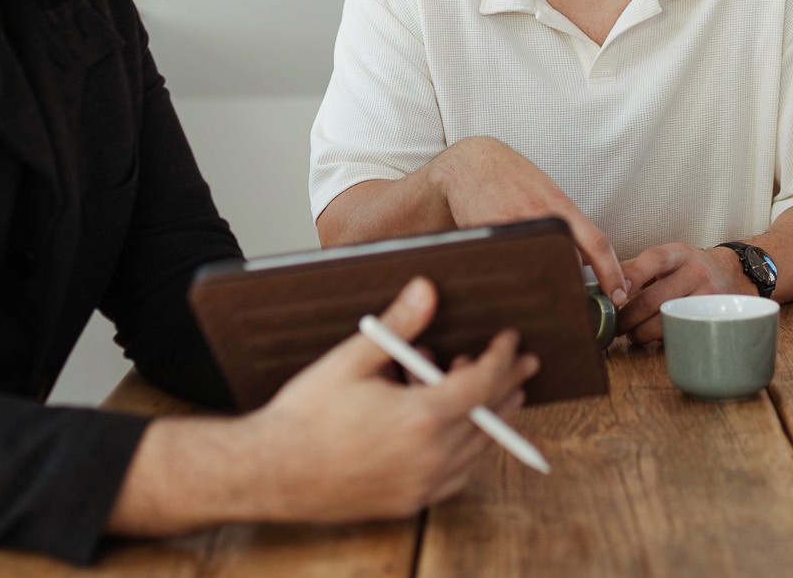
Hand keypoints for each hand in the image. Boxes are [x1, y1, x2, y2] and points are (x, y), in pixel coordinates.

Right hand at [250, 277, 539, 521]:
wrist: (270, 472)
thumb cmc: (305, 415)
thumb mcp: (352, 359)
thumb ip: (399, 326)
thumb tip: (427, 289)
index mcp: (421, 418)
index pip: (483, 383)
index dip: (501, 357)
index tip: (510, 340)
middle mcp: (429, 457)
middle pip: (490, 417)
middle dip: (509, 384)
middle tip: (523, 363)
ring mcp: (421, 485)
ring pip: (477, 449)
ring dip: (488, 416)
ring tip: (485, 391)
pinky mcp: (409, 503)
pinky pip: (456, 476)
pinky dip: (467, 450)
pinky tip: (457, 432)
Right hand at [433, 137, 626, 303]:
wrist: (469, 164)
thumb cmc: (511, 177)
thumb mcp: (548, 192)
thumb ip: (568, 223)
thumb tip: (587, 260)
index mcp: (560, 207)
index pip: (596, 244)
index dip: (612, 273)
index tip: (620, 294)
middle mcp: (540, 218)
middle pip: (568, 266)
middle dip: (574, 288)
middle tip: (576, 304)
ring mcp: (514, 230)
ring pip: (539, 272)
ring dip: (542, 284)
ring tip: (536, 287)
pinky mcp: (490, 239)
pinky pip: (509, 270)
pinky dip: (513, 278)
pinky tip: (509, 276)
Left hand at [615, 243, 752, 344]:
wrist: (733, 276)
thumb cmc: (689, 269)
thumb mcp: (669, 259)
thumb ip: (637, 268)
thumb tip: (600, 281)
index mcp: (680, 254)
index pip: (654, 260)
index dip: (632, 275)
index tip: (613, 291)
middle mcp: (696, 273)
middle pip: (655, 298)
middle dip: (627, 316)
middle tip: (614, 324)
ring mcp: (706, 298)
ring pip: (665, 320)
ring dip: (640, 332)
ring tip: (630, 333)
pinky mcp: (711, 319)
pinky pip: (680, 333)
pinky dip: (660, 339)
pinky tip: (650, 338)